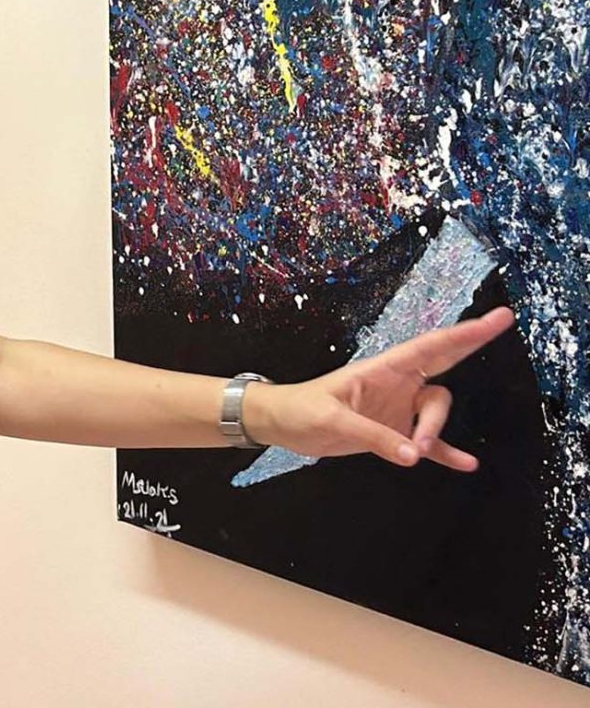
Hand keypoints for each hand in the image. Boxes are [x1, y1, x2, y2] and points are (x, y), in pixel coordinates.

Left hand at [246, 306, 515, 469]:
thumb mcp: (333, 420)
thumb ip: (374, 436)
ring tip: (416, 452)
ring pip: (434, 414)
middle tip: (501, 326)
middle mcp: (396, 385)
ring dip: (434, 432)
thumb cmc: (301, 410)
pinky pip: (427, 444)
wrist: (282, 425)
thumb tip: (413, 454)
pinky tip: (465, 464)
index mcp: (382, 369)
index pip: (430, 348)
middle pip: (443, 366)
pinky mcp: (393, 434)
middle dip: (470, 344)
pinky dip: (445, 453)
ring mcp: (397, 409)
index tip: (496, 318)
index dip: (464, 333)